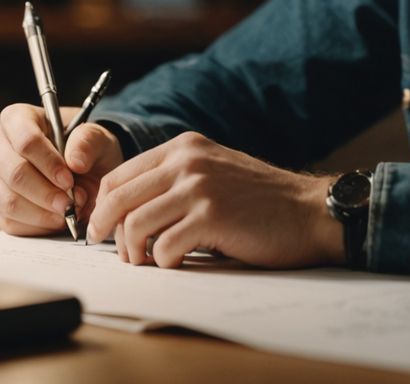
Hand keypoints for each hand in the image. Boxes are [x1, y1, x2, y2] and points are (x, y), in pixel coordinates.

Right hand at [0, 102, 123, 235]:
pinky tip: (58, 218)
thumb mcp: (98, 137)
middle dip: (46, 192)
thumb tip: (75, 162)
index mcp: (19, 118)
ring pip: (9, 201)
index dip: (48, 162)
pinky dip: (37, 225)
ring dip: (42, 211)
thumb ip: (89, 142)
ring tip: (69, 209)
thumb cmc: (87, 146)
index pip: (25, 140)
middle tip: (72, 201)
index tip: (69, 179)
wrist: (87, 168)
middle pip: (15, 173)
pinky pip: (10, 222)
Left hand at [86, 131, 344, 269]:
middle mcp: (188, 160)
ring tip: (149, 261)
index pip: (119, 175)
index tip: (105, 230)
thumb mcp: (213, 172)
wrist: (305, 210)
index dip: (103, 207)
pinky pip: (163, 247)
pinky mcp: (212, 216)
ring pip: (133, 224)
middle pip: (117, 198)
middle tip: (119, 253)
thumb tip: (124, 213)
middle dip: (106, 232)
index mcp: (185, 146)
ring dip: (134, 252)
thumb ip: (175, 180)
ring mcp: (199, 186)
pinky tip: (179, 262)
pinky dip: (164, 262)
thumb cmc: (259, 199)